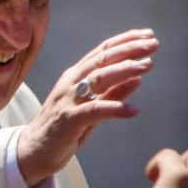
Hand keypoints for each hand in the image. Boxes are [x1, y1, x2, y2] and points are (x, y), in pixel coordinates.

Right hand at [17, 29, 157, 185]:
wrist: (33, 151)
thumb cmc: (64, 129)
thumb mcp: (93, 107)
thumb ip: (114, 92)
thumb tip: (139, 77)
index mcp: (77, 75)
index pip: (103, 51)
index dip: (126, 41)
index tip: (148, 35)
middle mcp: (71, 82)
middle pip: (103, 59)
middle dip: (130, 49)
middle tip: (153, 43)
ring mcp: (68, 99)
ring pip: (98, 78)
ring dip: (125, 70)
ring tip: (147, 66)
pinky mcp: (68, 120)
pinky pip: (94, 110)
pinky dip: (115, 109)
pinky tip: (133, 110)